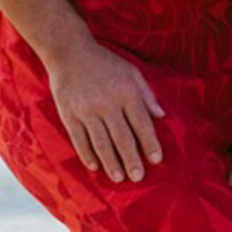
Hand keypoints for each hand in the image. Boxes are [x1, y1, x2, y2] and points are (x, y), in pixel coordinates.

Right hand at [47, 34, 163, 181]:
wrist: (71, 54)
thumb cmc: (107, 63)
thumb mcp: (133, 73)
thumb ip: (147, 95)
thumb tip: (162, 116)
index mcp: (127, 93)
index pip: (142, 123)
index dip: (150, 143)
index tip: (157, 159)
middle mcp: (107, 104)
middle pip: (122, 137)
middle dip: (131, 159)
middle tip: (138, 177)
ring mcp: (87, 111)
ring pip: (101, 143)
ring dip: (111, 162)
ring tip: (119, 177)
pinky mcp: (69, 115)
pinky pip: (79, 139)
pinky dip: (87, 155)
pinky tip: (95, 167)